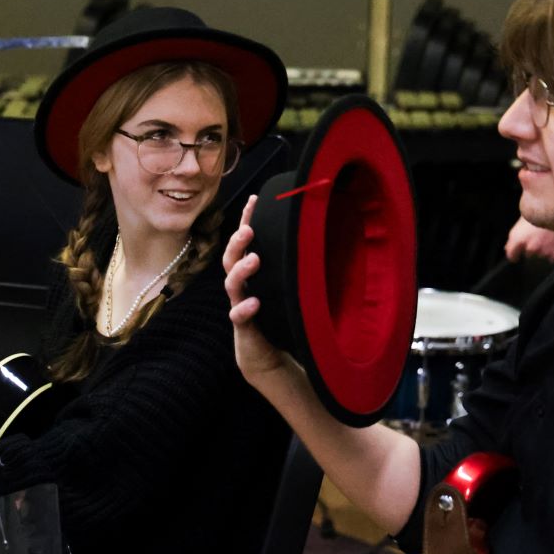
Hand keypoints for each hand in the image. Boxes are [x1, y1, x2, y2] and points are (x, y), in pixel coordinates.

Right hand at [223, 196, 292, 382]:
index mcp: (251, 273)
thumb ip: (294, 266)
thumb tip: (321, 239)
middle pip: (231, 258)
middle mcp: (242, 285)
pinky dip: (244, 309)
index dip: (247, 219)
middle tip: (249, 230)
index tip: (254, 199)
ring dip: (242, 270)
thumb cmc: (277, 315)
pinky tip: (254, 302)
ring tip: (254, 259)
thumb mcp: (288, 287)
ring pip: (232, 283)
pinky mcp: (243, 326)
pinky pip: (238, 316)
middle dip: (238, 242)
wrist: (265, 354)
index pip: (245, 241)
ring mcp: (240, 304)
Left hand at [504, 217, 553, 262]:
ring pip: (542, 253)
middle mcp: (530, 247)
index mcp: (518, 237)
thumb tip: (509, 246)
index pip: (511, 254)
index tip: (516, 255)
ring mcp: (545, 252)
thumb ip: (517, 233)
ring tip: (551, 232)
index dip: (514, 253)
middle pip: (528, 252)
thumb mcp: (526, 214)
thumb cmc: (546, 205)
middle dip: (533, 245)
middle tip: (540, 232)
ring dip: (545, 246)